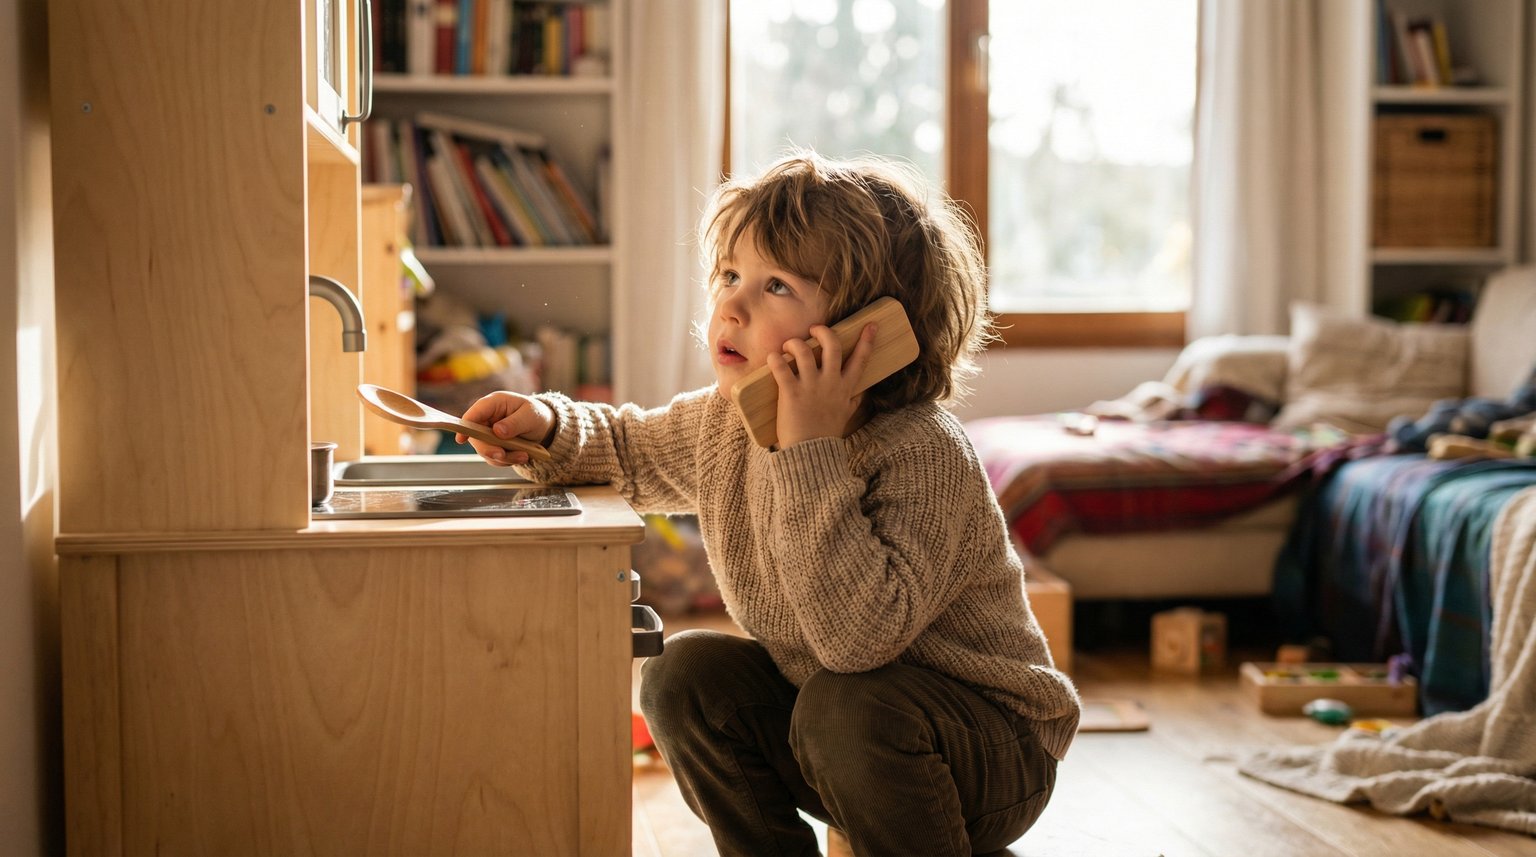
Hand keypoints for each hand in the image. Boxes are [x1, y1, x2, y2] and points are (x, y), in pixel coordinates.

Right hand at [456, 391, 555, 464]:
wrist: (544, 427)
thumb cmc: (536, 415)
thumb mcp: (530, 415)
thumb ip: (514, 423)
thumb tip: (497, 431)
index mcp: (494, 403)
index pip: (474, 414)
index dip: (465, 427)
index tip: (461, 439)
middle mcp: (487, 419)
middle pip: (476, 437)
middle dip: (489, 449)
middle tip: (503, 454)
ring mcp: (488, 434)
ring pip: (486, 451)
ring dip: (504, 457)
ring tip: (524, 455)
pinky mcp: (493, 446)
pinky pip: (494, 458)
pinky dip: (508, 460)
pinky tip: (522, 456)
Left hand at [768, 322, 875, 447]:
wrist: (810, 454)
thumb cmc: (826, 434)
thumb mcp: (845, 416)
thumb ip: (852, 402)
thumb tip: (860, 394)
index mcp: (845, 388)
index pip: (861, 359)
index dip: (867, 340)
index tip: (871, 324)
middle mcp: (830, 383)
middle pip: (832, 345)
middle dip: (823, 331)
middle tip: (814, 330)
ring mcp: (811, 387)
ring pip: (804, 351)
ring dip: (794, 343)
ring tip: (788, 346)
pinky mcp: (791, 393)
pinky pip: (782, 367)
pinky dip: (776, 358)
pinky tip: (774, 358)